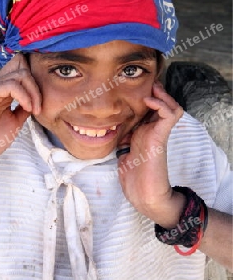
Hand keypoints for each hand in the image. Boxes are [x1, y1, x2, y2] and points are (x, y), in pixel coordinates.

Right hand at [0, 54, 40, 173]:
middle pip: (23, 66)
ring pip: (20, 74)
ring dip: (33, 92)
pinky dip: (24, 96)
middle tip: (39, 107)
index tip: (43, 97)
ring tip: (35, 110)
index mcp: (3, 88)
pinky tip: (27, 108)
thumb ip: (25, 105)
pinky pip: (11, 85)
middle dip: (37, 85)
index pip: (20, 65)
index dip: (35, 74)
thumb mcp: (17, 119)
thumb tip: (39, 97)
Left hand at [117, 82, 184, 227]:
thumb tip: (107, 129)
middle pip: (162, 104)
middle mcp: (153, 130)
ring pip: (171, 106)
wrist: (144, 195)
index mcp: (143, 133)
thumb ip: (120, 140)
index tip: (132, 88)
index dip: (145, 97)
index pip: (149, 109)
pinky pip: (169, 115)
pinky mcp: (161, 136)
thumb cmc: (133, 178)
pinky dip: (161, 104)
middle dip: (155, 91)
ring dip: (162, 95)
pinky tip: (148, 101)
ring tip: (152, 89)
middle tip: (145, 83)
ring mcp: (158, 133)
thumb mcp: (122, 152)